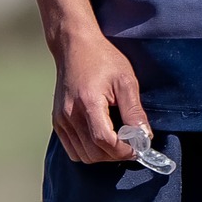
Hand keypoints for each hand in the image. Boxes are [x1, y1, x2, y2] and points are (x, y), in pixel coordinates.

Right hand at [51, 25, 146, 164]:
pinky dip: (89, 152)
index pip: (105, 141)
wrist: (74, 46)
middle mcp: (70, 115)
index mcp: (88, 103)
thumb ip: (134, 111)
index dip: (124, 150)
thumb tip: (144, 137)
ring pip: (83, 155)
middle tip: (131, 144)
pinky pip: (73, 150)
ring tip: (117, 141)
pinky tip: (101, 139)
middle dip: (116, 154)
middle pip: (94, 153)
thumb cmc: (102, 58)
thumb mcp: (126, 81)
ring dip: (103, 155)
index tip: (138, 147)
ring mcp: (61, 120)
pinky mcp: (57, 122)